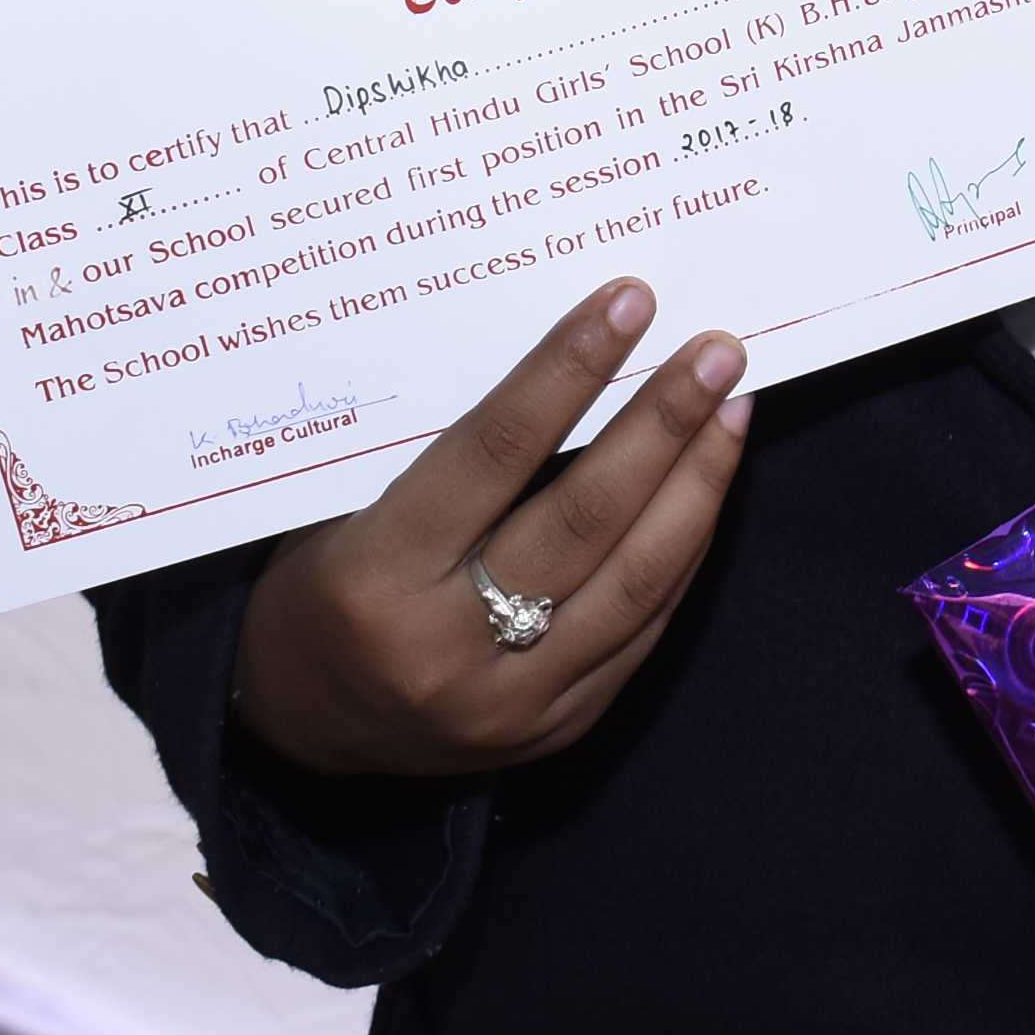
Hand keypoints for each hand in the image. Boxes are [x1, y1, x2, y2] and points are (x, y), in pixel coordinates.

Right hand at [229, 278, 750, 777]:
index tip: (627, 304)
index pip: (491, 456)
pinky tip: (705, 487)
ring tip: (733, 406)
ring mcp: (510, 703)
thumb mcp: (338, 514)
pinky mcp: (555, 730)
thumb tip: (563, 355)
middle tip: (717, 349)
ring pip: (633, 580)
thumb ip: (438, 455)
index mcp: (374, 579)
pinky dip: (682, 550)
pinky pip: (642, 629)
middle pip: (582, 520)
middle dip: (661, 424)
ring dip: (695, 484)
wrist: (302, 730)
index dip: (566, 373)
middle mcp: (445, 649)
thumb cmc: (318, 586)